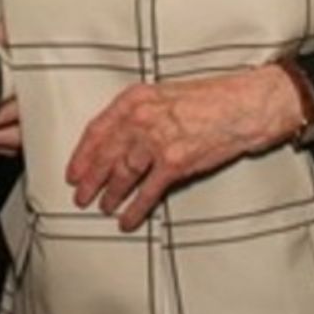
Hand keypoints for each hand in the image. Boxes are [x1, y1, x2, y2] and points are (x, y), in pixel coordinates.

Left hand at [65, 64, 301, 230]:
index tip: (73, 170)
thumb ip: (137, 112)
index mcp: (134, 99)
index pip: (97, 130)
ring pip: (123, 175)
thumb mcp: (162, 94)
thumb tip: (116, 137)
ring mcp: (157, 142)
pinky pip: (148, 193)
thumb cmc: (206, 98)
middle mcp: (141, 119)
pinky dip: (135, 209)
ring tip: (102, 207)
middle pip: (105, 155)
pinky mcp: (175, 164)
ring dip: (110, 195)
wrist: (240, 106)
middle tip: (80, 195)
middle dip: (90, 179)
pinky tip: (127, 220)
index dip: (82, 154)